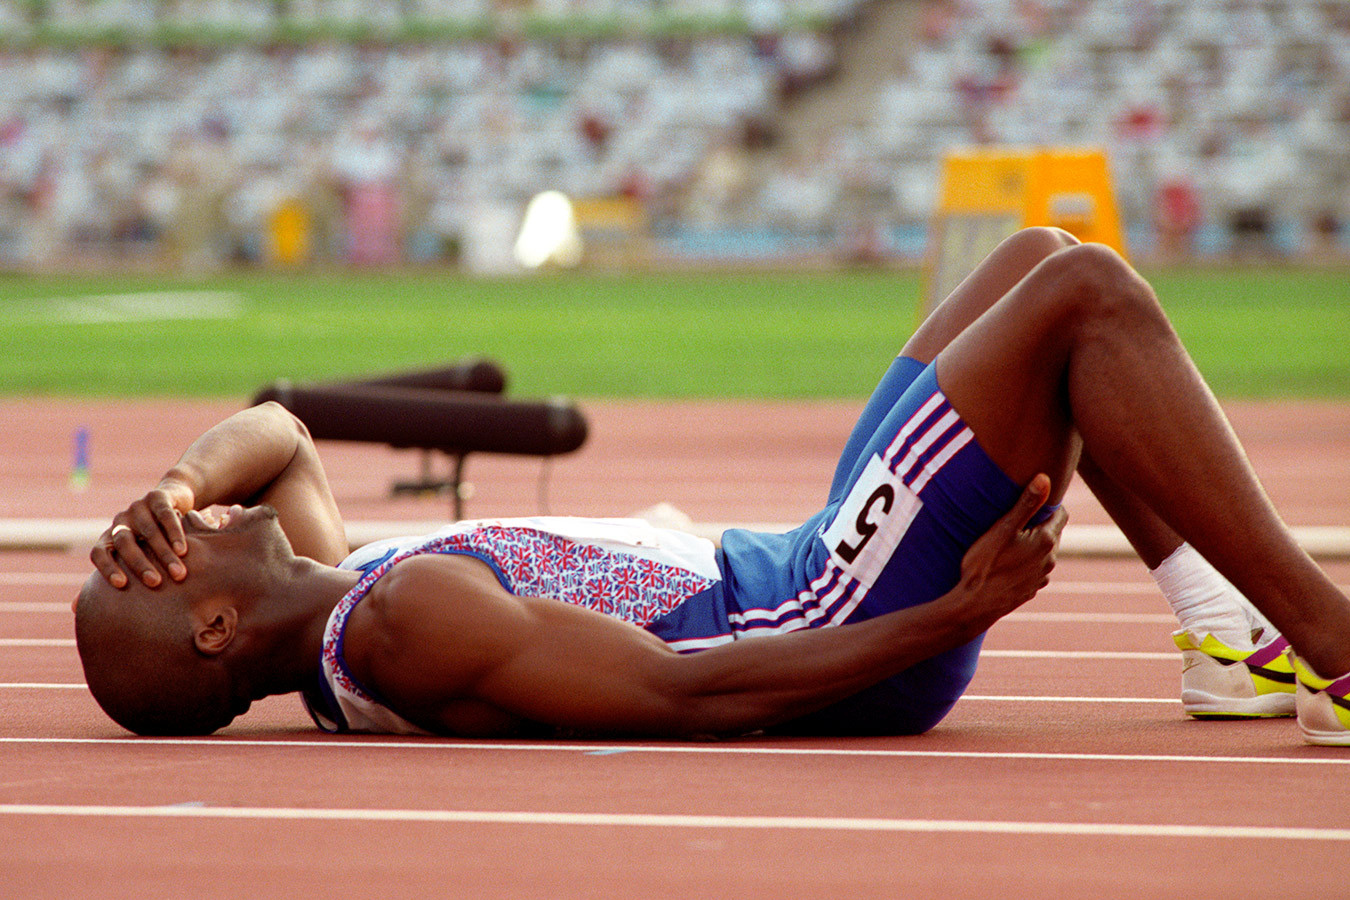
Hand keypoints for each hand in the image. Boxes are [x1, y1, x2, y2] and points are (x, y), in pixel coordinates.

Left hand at [89, 480, 195, 588]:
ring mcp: (138, 507)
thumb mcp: (131, 554)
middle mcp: (120, 521)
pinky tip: (183, 550)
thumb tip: (72, 608)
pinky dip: (175, 534)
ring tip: (178, 573)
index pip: (98, 552)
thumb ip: (107, 576)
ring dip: (164, 553)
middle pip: (125, 543)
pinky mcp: (158, 497)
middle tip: (155, 583)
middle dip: (140, 564)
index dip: (106, 567)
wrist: (172, 498)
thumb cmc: (151, 538)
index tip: (121, 585)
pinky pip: (165, 516)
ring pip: (149, 531)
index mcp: (109, 536)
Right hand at [954, 474, 1066, 628]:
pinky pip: (1033, 569)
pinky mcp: (1031, 590)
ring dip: (1031, 545)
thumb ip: (1026, 503)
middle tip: (1013, 519)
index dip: (1046, 505)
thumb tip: (1046, 478)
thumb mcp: (1002, 529)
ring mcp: (1042, 577)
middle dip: (1038, 524)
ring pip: (1043, 552)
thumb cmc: (984, 566)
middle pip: (1052, 532)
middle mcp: (1050, 560)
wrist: (973, 606)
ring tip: (1006, 542)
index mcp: (1046, 541)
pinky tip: (1004, 563)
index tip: (1029, 501)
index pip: (1060, 513)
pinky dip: (1024, 562)